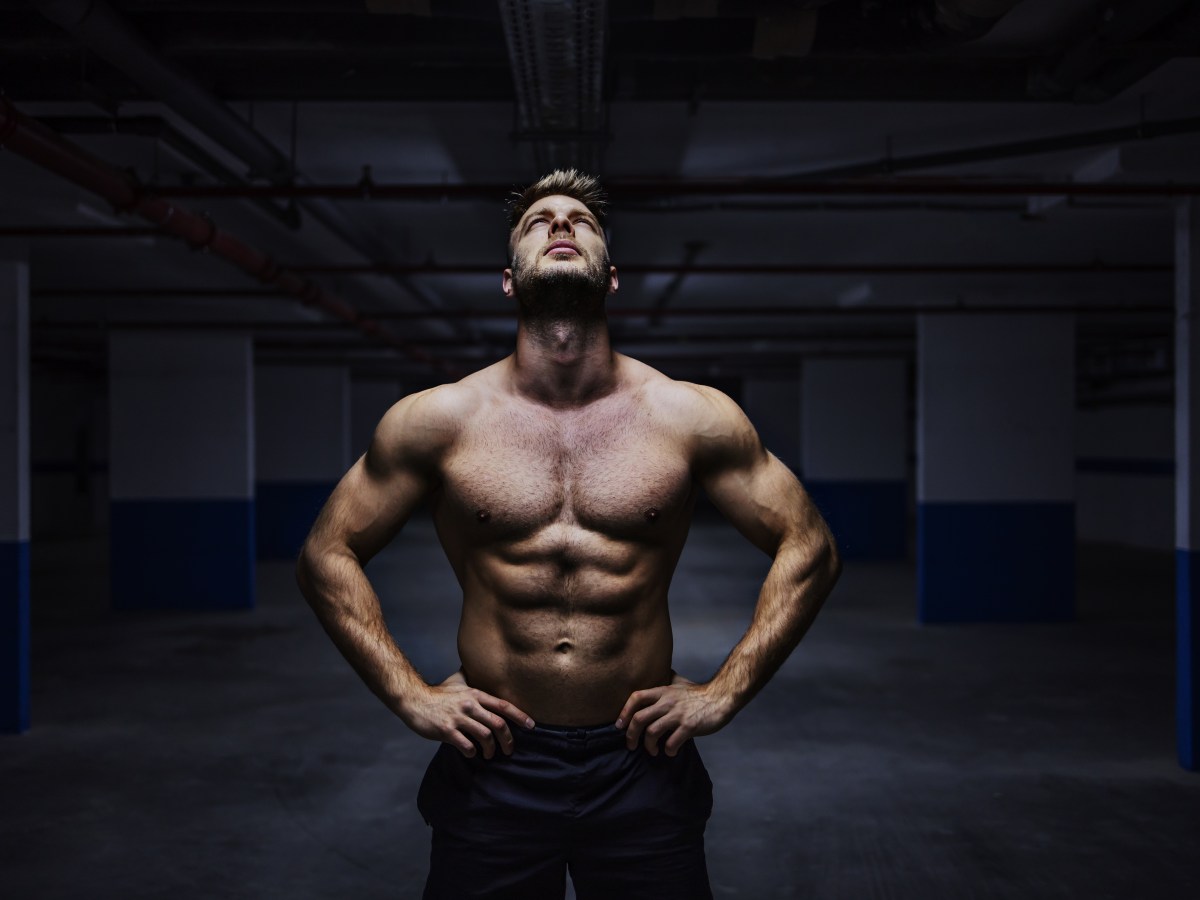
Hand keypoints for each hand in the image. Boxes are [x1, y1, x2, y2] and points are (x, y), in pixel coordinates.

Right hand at [400, 670, 534, 758]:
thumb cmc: (437, 693)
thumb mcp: (457, 681)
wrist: (414, 700)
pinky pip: (466, 745)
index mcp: (475, 695)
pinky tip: (471, 754)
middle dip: (508, 740)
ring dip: (490, 749)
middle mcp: (469, 705)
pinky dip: (472, 752)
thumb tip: (478, 667)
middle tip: (509, 750)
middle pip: (498, 724)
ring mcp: (458, 718)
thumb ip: (471, 677)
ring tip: (490, 755)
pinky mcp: (447, 731)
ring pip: (485, 736)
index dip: (519, 716)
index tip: (531, 726)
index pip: (503, 705)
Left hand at [615, 677, 732, 756]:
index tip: (620, 725)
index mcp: (663, 691)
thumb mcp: (680, 682)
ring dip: (649, 746)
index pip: (636, 697)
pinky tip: (671, 751)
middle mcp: (667, 702)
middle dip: (631, 735)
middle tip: (631, 746)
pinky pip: (671, 742)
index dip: (624, 712)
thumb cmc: (699, 693)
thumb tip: (661, 673)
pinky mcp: (689, 726)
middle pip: (639, 718)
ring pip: (652, 732)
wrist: (721, 698)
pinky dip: (668, 750)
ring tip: (653, 751)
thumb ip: (668, 680)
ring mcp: (678, 714)